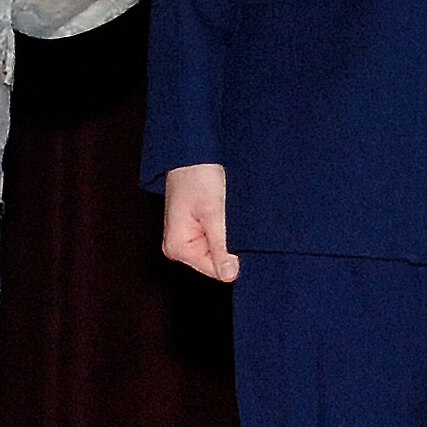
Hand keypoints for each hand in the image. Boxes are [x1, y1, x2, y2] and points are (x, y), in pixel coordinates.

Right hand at [162, 162, 239, 282]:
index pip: (215, 270)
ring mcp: (188, 237)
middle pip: (217, 259)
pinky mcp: (198, 226)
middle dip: (233, 244)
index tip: (248, 238)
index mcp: (178, 248)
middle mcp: (180, 247)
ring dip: (231, 234)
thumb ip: (221, 245)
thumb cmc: (198, 176)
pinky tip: (232, 213)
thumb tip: (230, 276)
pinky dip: (228, 227)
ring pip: (220, 247)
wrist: (193, 150)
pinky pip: (218, 236)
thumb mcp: (213, 212)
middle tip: (240, 220)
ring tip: (234, 213)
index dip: (235, 257)